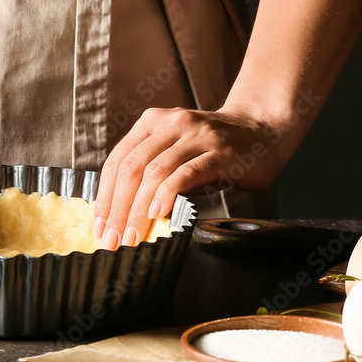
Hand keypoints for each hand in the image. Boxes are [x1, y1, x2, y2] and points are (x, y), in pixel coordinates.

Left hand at [92, 106, 287, 249]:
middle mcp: (171, 124)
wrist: (262, 131)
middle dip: (118, 209)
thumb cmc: (214, 150)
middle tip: (112, 238)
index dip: (105, 196)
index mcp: (152, 123)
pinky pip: (186, 173)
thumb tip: (123, 216)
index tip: (99, 226)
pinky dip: (168, 194)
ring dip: (139, 209)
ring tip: (133, 235)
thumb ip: (152, 174)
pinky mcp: (219, 151)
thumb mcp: (176, 153)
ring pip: (155, 172)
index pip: (118, 161)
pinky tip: (159, 213)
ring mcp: (196, 135)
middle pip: (132, 168)